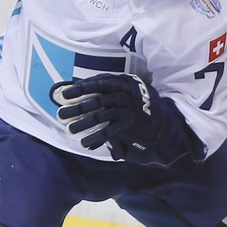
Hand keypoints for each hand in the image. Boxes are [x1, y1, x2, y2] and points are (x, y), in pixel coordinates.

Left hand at [51, 74, 200, 164]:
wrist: (166, 122)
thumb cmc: (142, 105)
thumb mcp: (129, 90)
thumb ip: (110, 89)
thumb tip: (81, 86)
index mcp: (125, 83)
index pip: (99, 83)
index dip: (80, 88)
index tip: (63, 95)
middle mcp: (127, 95)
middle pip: (97, 100)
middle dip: (77, 108)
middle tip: (61, 114)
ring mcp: (130, 110)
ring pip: (101, 116)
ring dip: (83, 124)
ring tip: (69, 130)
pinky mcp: (132, 125)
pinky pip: (111, 132)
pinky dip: (97, 138)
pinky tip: (86, 144)